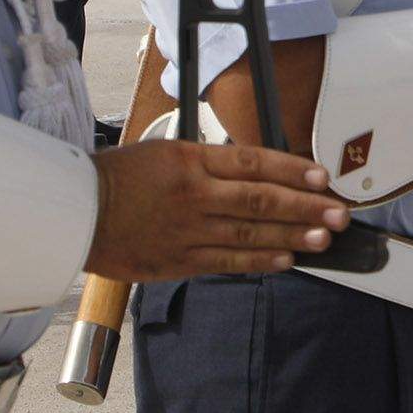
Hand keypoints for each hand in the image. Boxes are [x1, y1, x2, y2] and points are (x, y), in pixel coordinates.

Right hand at [85, 139, 351, 282]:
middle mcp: (194, 193)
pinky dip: (259, 260)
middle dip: (305, 206)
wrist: (75, 212)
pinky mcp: (177, 260)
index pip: (254, 161)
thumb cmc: (119, 178)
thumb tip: (257, 170)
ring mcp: (187, 229)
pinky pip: (227, 260)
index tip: (321, 177)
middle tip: (338, 212)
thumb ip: (210, 161)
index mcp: (191, 159)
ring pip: (249, 232)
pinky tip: (285, 259)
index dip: (292, 170)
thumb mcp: (165, 151)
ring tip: (324, 238)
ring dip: (292, 236)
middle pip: (260, 198)